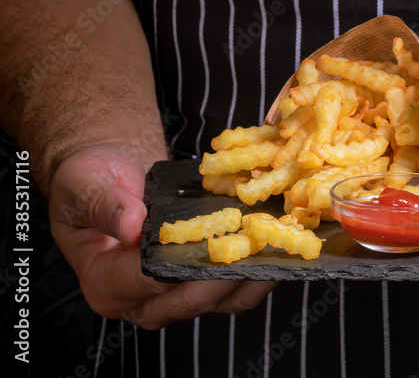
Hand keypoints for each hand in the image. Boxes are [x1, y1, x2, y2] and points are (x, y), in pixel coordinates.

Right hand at [48, 145, 275, 328]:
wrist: (111, 171)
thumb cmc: (90, 179)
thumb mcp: (86, 184)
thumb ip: (107, 206)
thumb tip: (131, 227)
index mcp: (105, 283)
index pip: (150, 281)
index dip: (184, 264)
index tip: (217, 241)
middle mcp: (140, 301)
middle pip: (191, 300)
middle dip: (228, 273)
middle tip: (258, 242)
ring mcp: (173, 296)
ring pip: (221, 300)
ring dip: (254, 274)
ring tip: (277, 243)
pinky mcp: (199, 284)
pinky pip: (236, 288)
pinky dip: (260, 270)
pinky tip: (278, 242)